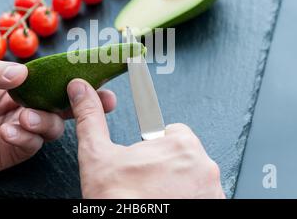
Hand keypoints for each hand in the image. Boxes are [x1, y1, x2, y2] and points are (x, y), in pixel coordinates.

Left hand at [0, 60, 115, 177]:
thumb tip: (21, 72)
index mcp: (16, 85)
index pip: (52, 80)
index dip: (74, 78)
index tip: (94, 74)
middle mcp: (24, 106)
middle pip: (63, 105)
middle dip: (85, 104)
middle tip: (101, 101)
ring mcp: (21, 128)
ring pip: (53, 126)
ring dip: (46, 121)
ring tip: (23, 118)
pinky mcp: (14, 150)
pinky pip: (32, 144)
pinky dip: (26, 137)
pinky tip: (8, 131)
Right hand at [67, 79, 224, 198]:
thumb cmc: (115, 199)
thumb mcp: (96, 155)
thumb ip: (90, 117)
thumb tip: (80, 89)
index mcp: (180, 143)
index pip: (172, 133)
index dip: (153, 149)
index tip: (147, 164)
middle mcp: (205, 165)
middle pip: (183, 156)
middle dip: (165, 166)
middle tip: (144, 183)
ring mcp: (213, 191)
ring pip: (193, 177)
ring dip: (178, 184)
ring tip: (155, 197)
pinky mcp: (216, 207)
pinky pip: (202, 196)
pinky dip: (188, 199)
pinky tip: (166, 204)